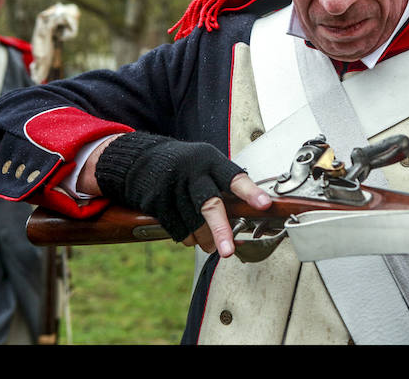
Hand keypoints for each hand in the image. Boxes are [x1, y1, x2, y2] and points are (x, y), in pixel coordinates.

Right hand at [91, 132, 270, 256]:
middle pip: (209, 205)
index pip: (234, 178)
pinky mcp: (156, 200)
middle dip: (220, 230)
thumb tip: (248, 215)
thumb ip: (226, 186)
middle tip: (228, 250)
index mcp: (210, 161)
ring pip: (192, 222)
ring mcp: (172, 186)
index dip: (250, 193)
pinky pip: (176, 228)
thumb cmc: (186, 165)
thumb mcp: (208, 164)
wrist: (143, 159)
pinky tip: (192, 236)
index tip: (265, 205)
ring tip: (212, 245)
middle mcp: (192, 172)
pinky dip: (187, 237)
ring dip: (204, 239)